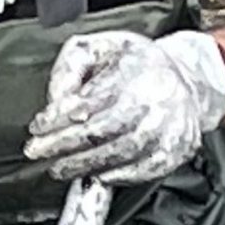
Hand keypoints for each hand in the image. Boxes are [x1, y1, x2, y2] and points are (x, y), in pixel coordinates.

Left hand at [25, 29, 224, 184]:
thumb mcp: (97, 47)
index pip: (89, 103)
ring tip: (61, 168)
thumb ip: (69, 68)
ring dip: (86, 165)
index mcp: (136, 71)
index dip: (58, 120)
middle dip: (64, 146)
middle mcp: (157, 100)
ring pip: (122, 154)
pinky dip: (118, 176)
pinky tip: (98, 174)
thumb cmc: (137, 64)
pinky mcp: (178, 150)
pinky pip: (145, 170)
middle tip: (39, 152)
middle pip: (103, 132)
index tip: (38, 128)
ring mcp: (171, 128)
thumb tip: (56, 101)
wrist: (187, 79)